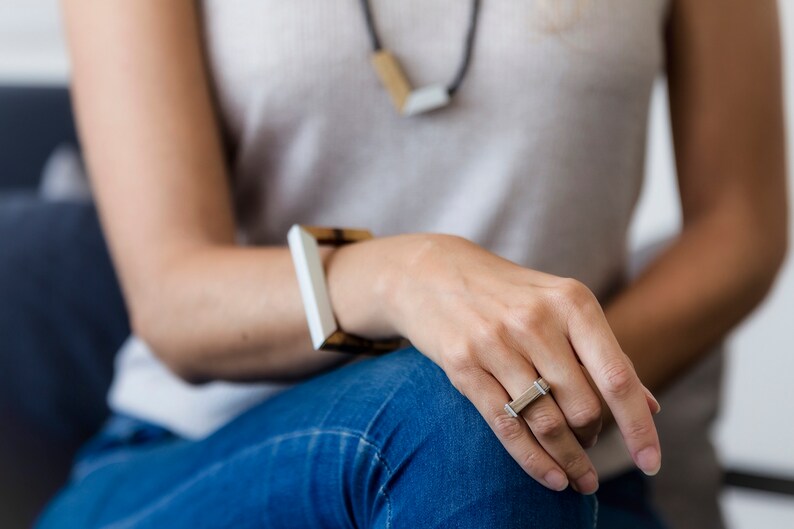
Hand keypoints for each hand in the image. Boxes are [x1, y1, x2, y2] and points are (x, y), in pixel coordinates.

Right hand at [387, 234, 661, 493]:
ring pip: (546, 422)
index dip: (639, 425)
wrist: (431, 271)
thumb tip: (650, 405)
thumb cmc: (508, 293)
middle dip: (594, 437)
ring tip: (579, 476)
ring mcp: (496, 343)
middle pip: (583, 406)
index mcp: (571, 302)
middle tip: (591, 443)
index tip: (652, 462)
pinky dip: (534, 461)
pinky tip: (551, 478)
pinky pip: (507, 426)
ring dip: (570, 459)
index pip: (616, 376)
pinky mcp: (463, 365)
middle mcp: (535, 321)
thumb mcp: (561, 306)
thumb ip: (604, 352)